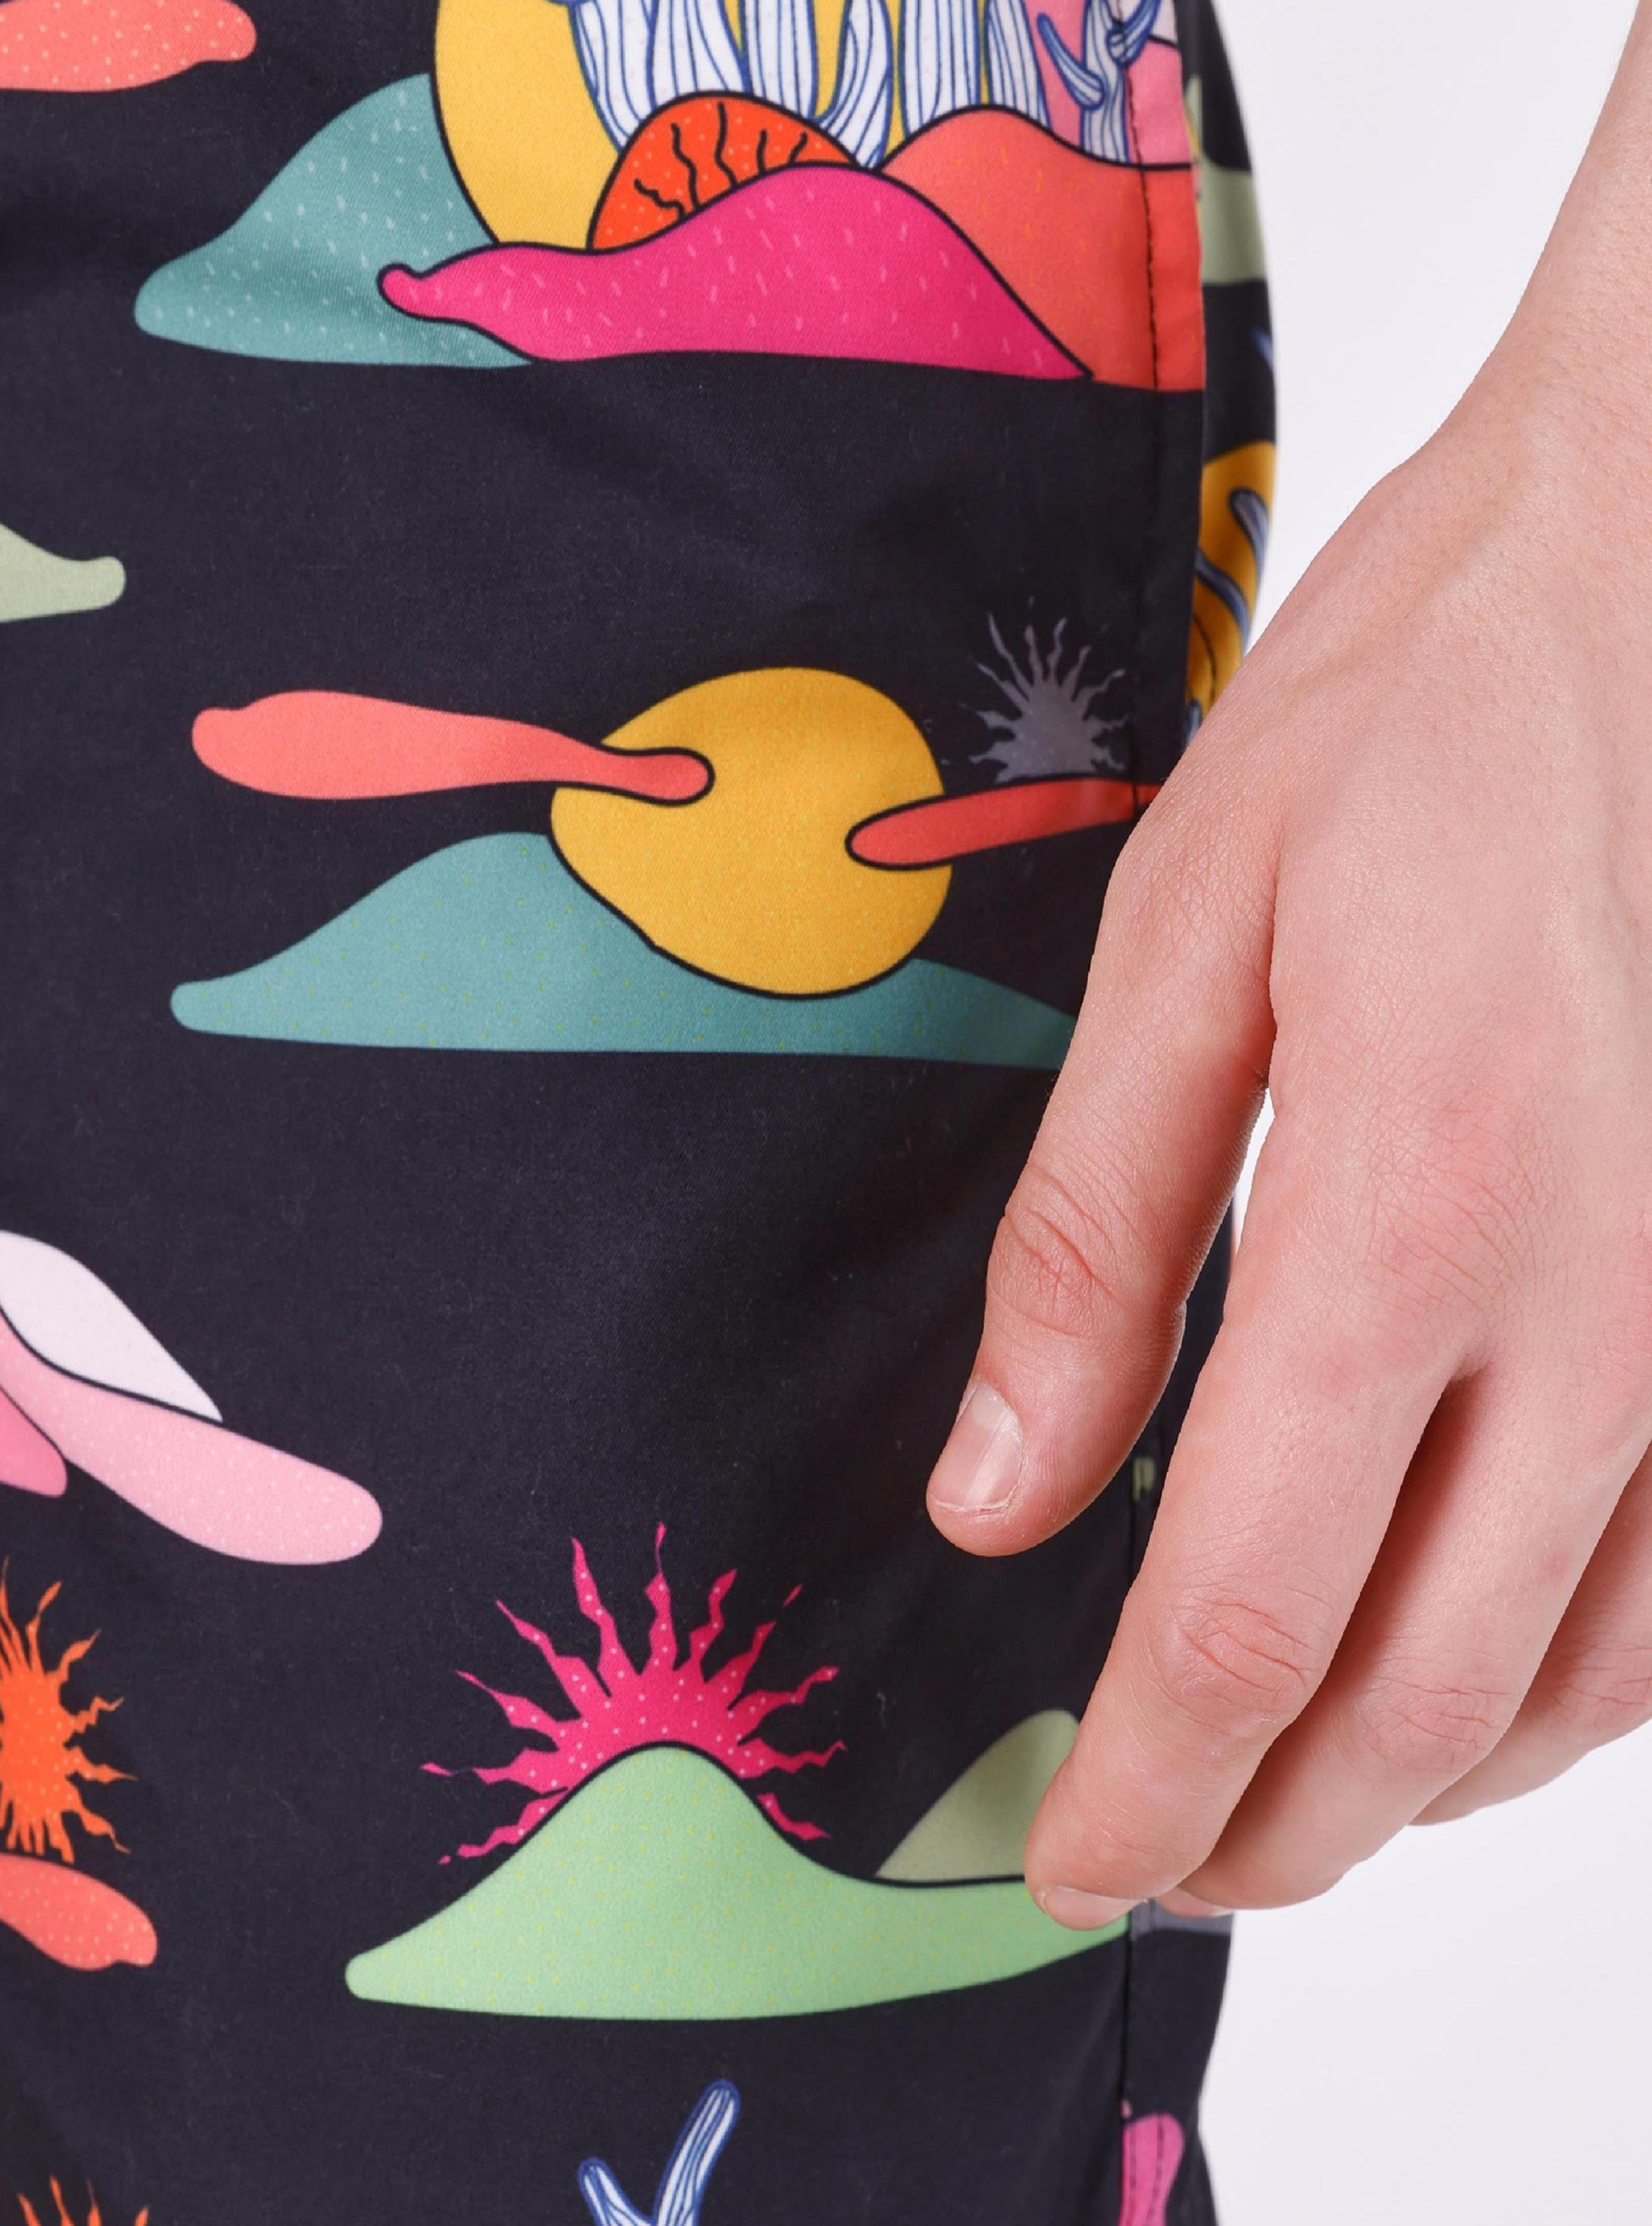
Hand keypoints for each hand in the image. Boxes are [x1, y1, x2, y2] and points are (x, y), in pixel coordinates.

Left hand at [925, 6, 1651, 1922]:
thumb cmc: (1420, 720)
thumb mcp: (1191, 941)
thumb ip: (1093, 1244)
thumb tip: (999, 1494)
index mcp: (1408, 1217)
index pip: (1253, 1612)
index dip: (1147, 1775)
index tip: (1059, 1856)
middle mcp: (1600, 1316)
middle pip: (1422, 1702)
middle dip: (1270, 1831)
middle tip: (1149, 1870)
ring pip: (1575, 1683)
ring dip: (1414, 1790)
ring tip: (1283, 1811)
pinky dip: (1559, 1692)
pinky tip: (1470, 1684)